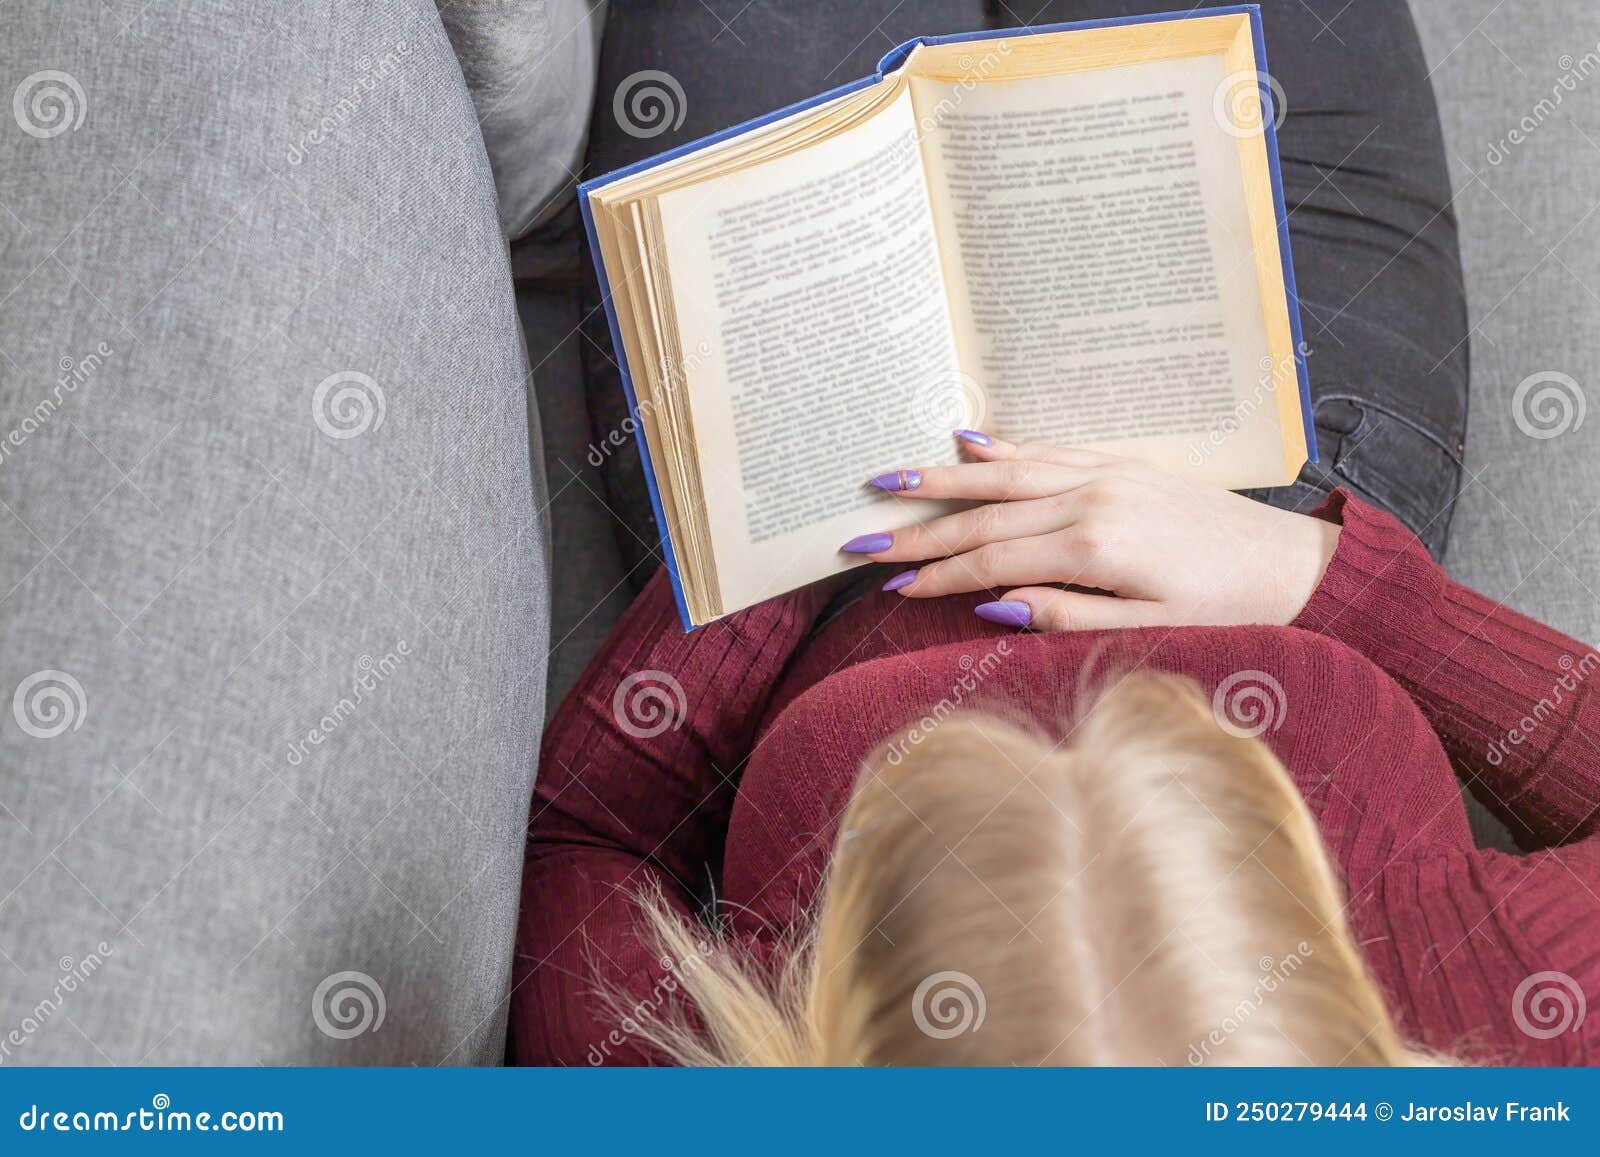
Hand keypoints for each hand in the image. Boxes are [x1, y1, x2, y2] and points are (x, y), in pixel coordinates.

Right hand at [846, 431, 1339, 630]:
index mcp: (1094, 547)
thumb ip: (1066, 615)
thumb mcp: (1146, 627)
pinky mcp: (1119, 462)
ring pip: (1005, 471)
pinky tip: (964, 442)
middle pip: (984, 513)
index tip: (888, 584)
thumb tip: (993, 607)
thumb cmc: (1222, 607)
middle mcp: (1091, 498)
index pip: (991, 559)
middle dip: (917, 529)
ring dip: (941, 477)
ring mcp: (1104, 473)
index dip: (935, 575)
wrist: (1289, 563)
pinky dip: (1001, 446)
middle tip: (859, 539)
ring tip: (886, 479)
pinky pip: (1047, 449)